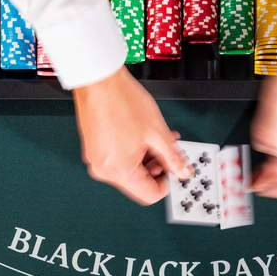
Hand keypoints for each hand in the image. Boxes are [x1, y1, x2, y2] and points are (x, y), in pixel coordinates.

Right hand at [72, 68, 186, 204]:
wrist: (97, 80)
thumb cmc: (120, 101)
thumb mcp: (158, 133)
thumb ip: (173, 157)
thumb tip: (182, 171)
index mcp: (119, 171)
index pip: (149, 195)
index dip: (167, 184)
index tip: (175, 171)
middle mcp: (103, 170)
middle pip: (139, 183)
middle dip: (158, 168)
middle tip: (170, 152)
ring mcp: (96, 159)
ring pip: (129, 170)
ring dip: (147, 158)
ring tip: (159, 140)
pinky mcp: (94, 149)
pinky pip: (118, 158)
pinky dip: (133, 151)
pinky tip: (143, 136)